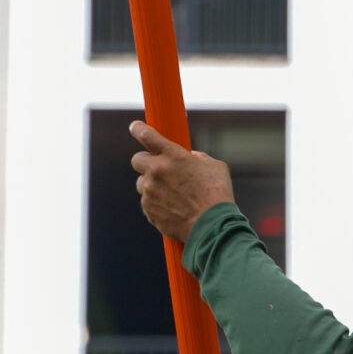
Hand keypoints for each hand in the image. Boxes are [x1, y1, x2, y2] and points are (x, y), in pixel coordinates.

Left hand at [129, 120, 234, 242]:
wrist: (212, 226)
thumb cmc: (217, 195)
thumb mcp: (214, 166)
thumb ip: (197, 158)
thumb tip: (189, 158)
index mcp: (173, 155)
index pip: (147, 135)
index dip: (138, 129)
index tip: (135, 127)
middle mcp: (157, 171)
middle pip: (136, 159)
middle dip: (145, 162)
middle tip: (157, 168)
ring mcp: (150, 192)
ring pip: (142, 184)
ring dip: (152, 185)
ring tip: (172, 195)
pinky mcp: (148, 210)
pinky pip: (147, 203)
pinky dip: (156, 204)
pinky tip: (173, 208)